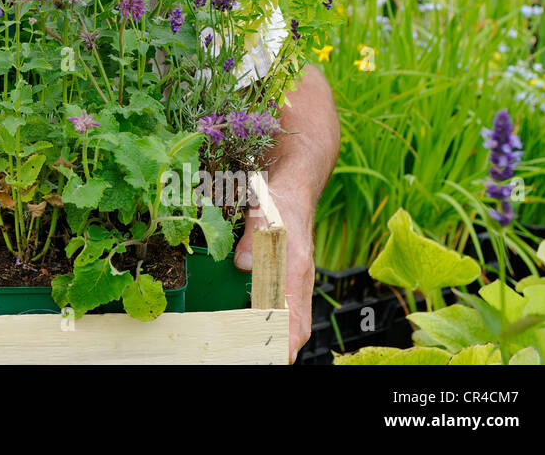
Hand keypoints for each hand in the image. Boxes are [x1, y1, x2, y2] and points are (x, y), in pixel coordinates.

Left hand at [233, 180, 314, 363]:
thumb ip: (253, 238)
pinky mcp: (290, 275)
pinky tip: (258, 326)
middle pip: (296, 323)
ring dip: (278, 335)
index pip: (295, 313)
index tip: (281, 357)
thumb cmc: (280, 200)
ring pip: (292, 316)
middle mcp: (300, 277)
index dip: (287, 339)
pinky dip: (277, 320)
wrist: (294, 186)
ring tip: (256, 350)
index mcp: (295, 266)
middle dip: (282, 345)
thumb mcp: (263, 213)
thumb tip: (243, 265)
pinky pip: (287, 305)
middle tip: (259, 356)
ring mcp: (296, 278)